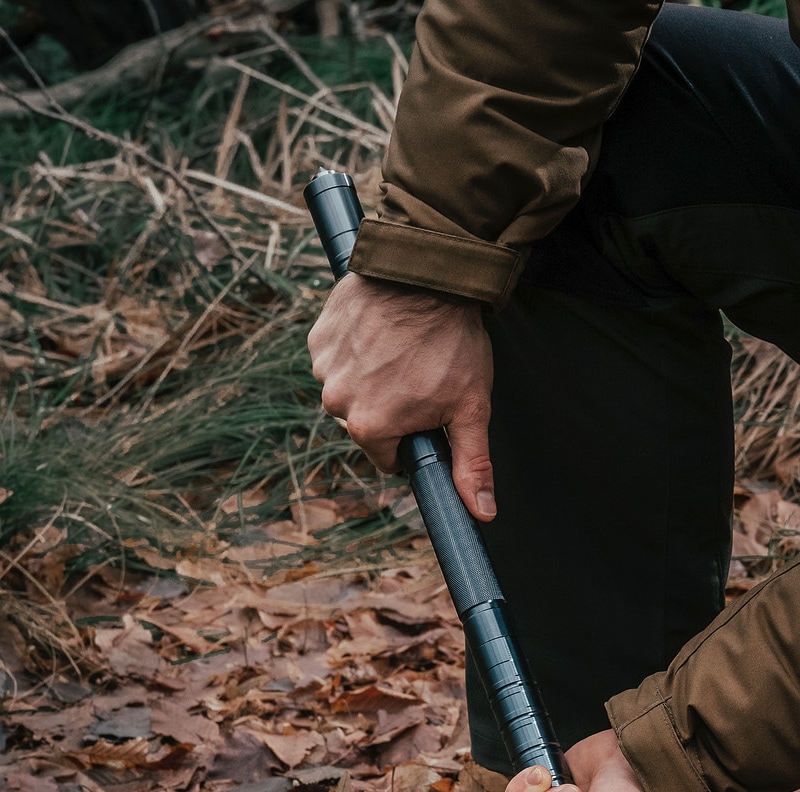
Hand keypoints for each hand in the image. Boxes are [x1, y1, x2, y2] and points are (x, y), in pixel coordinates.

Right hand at [308, 273, 496, 519]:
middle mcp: (338, 403)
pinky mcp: (318, 337)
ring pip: (350, 389)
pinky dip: (356, 348)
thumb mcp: (470, 407)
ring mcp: (324, 368)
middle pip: (366, 423)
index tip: (426, 412)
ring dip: (371, 376)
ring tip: (401, 349)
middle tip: (418, 373)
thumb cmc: (453, 341)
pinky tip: (381, 331)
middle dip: (390, 406)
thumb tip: (481, 513)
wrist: (428, 272)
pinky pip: (336, 357)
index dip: (411, 437)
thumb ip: (472, 463)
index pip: (387, 456)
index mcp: (372, 428)